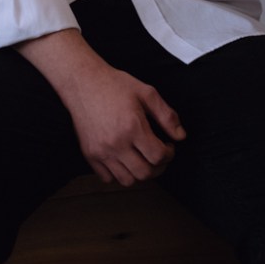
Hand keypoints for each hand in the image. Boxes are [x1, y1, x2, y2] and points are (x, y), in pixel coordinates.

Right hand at [63, 60, 185, 185]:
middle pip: (145, 173)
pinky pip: (108, 178)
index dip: (169, 154)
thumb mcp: (147, 93)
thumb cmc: (114, 85)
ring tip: (143, 159)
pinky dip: (119, 174)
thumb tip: (181, 136)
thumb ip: (167, 115)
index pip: (158, 156)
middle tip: (159, 156)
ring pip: (127, 180)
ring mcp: (101, 151)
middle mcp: (116, 143)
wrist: (83, 83)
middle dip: (159, 167)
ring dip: (140, 173)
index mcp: (133, 127)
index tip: (168, 146)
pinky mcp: (89, 154)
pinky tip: (124, 159)